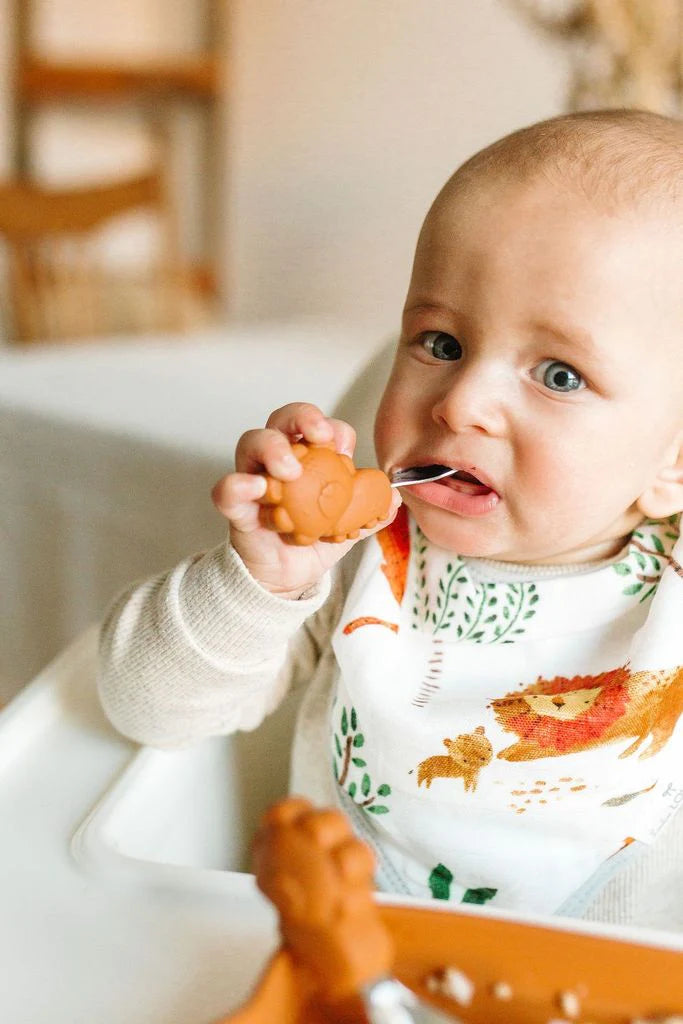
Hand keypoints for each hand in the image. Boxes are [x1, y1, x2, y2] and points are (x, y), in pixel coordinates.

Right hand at [212, 403, 400, 598]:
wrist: (289, 577)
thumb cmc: (315, 538)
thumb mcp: (351, 525)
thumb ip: (372, 511)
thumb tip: (394, 499)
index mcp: (310, 456)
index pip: (320, 427)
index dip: (334, 429)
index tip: (346, 449)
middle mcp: (280, 459)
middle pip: (283, 419)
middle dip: (302, 417)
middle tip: (320, 436)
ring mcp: (255, 479)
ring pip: (251, 443)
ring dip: (272, 448)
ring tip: (290, 469)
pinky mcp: (238, 508)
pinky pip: (227, 490)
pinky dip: (237, 485)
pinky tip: (255, 488)